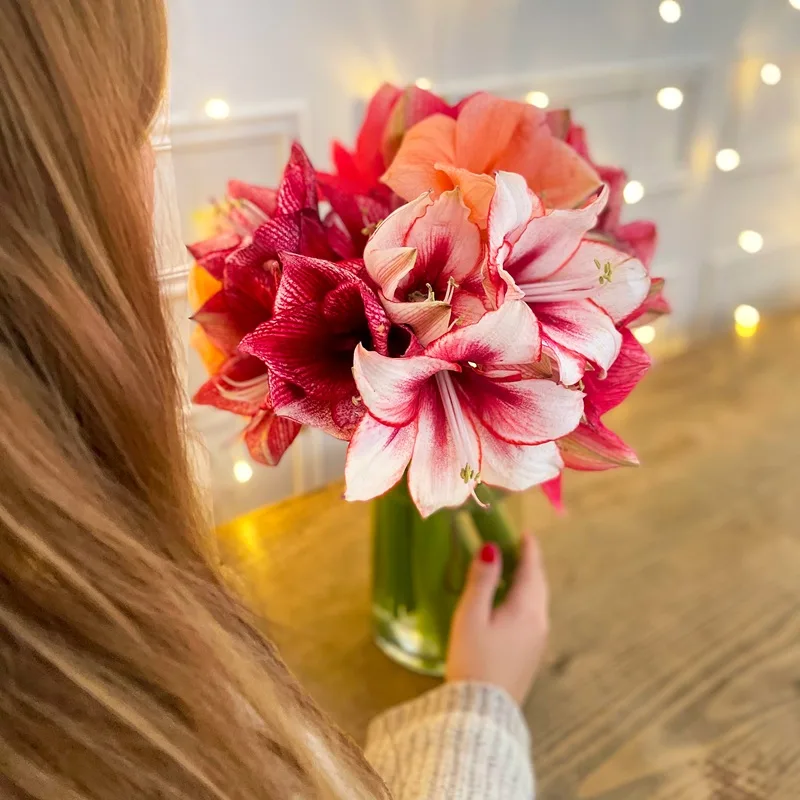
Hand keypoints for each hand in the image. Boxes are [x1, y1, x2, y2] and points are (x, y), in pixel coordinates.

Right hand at [446, 534, 549, 704]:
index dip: (529, 549)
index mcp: (526, 609)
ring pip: (537, 602)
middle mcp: (539, 622)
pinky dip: (524, 601)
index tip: (526, 533)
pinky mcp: (530, 656)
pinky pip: (532, 617)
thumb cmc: (473, 660)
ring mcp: (537, 641)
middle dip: (529, 565)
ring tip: (511, 572)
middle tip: (517, 547)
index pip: (532, 570)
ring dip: (527, 583)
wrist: (482, 712)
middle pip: (538, 585)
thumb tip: (491, 548)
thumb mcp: (471, 616)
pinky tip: (509, 605)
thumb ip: (480, 580)